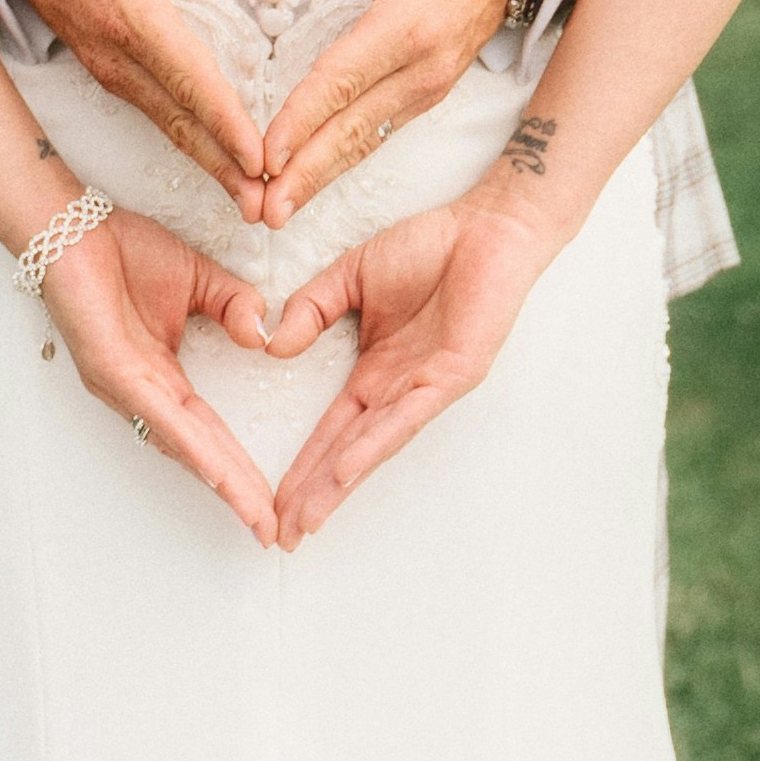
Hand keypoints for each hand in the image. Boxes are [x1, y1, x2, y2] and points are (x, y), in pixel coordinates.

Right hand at [0, 0, 278, 206]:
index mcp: (133, 14)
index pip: (190, 79)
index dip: (226, 123)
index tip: (260, 159)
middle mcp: (116, 54)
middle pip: (178, 122)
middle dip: (223, 168)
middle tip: (265, 208)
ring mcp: (108, 71)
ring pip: (168, 127)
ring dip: (209, 165)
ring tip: (250, 200)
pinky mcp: (110, 75)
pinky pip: (157, 116)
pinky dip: (191, 144)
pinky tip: (218, 163)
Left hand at [38, 201, 280, 546]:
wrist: (69, 225)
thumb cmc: (120, 250)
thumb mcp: (199, 278)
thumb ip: (234, 305)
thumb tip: (263, 333)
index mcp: (157, 375)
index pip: (207, 429)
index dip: (238, 465)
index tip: (267, 496)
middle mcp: (139, 391)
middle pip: (197, 451)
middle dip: (236, 490)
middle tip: (267, 527)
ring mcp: (124, 385)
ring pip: (182, 443)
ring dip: (221, 479)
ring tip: (253, 511)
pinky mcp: (112, 369)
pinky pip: (161, 414)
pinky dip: (191, 445)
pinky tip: (216, 470)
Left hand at [248, 0, 525, 226]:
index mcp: (409, 22)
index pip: (343, 80)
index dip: (302, 120)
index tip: (266, 156)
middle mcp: (425, 66)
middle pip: (355, 130)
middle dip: (307, 174)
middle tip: (264, 211)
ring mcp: (432, 85)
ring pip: (367, 141)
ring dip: (321, 177)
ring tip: (278, 212)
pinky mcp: (429, 93)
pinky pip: (379, 133)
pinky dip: (342, 160)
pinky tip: (311, 179)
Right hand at [264, 191, 556, 547]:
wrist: (486, 227)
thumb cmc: (430, 249)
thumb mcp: (350, 276)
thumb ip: (311, 307)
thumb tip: (274, 344)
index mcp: (377, 372)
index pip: (332, 430)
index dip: (302, 466)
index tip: (273, 499)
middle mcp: (400, 389)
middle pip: (348, 452)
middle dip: (315, 494)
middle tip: (283, 534)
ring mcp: (427, 387)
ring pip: (376, 445)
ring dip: (340, 483)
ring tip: (308, 516)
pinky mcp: (453, 375)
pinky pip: (408, 415)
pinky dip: (376, 442)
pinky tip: (348, 468)